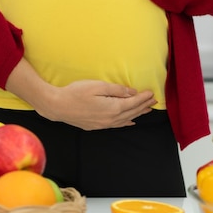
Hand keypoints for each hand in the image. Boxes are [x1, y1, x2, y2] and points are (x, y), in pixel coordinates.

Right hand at [37, 80, 156, 129]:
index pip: (133, 103)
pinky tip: (130, 121)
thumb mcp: (97, 86)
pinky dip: (126, 122)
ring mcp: (104, 124)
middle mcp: (111, 119)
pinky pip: (117, 125)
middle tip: (154, 101)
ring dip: (137, 114)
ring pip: (126, 119)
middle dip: (144, 106)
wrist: (58, 106)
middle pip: (132, 112)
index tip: (152, 93)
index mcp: (113, 108)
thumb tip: (132, 93)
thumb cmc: (75, 93)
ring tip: (147, 110)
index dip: (143, 98)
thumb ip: (117, 90)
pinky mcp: (97, 126)